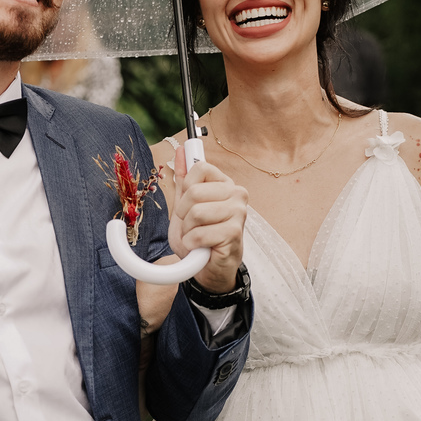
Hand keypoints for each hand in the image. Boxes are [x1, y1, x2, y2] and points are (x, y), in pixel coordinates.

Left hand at [169, 145, 247, 294]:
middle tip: (191, 226)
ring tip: (196, 238)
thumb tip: (181, 151)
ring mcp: (238, 212)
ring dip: (187, 230)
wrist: (207, 269)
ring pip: (196, 213)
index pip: (199, 167)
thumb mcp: (185, 207)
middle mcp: (236, 194)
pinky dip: (192, 244)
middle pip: (194, 191)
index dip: (185, 188)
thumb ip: (184, 180)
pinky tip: (201, 248)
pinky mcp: (234, 232)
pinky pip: (200, 233)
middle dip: (183, 214)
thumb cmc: (198, 238)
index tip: (188, 206)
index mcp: (224, 184)